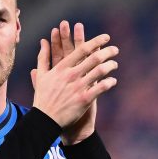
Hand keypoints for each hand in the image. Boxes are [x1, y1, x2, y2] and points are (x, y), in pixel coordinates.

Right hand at [31, 21, 117, 141]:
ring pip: (100, 71)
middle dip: (108, 52)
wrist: (45, 120)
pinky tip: (113, 81)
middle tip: (115, 50)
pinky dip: (110, 82)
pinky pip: (102, 88)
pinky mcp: (84, 100)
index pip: (82, 49)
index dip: (96, 41)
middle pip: (94, 58)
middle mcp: (71, 75)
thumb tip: (43, 41)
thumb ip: (43, 56)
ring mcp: (78, 88)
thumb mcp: (42, 75)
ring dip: (111, 65)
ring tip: (115, 64)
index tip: (106, 38)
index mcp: (62, 68)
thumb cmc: (43, 97)